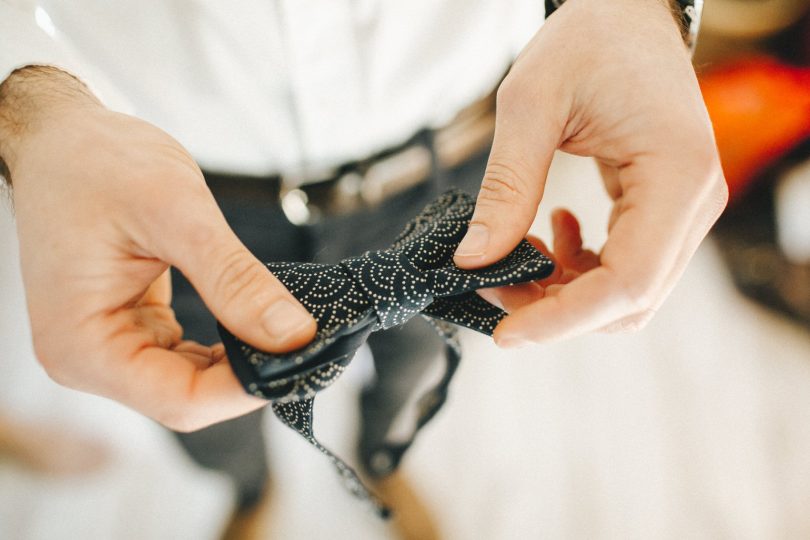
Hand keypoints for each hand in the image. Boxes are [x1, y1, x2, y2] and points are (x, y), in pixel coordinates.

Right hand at [0, 67, 315, 430]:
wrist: (65, 140)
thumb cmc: (98, 164)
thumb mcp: (176, 214)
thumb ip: (234, 279)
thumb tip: (294, 334)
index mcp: (82, 343)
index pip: (180, 400)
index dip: (246, 389)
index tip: (302, 355)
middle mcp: (90, 358)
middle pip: (189, 397)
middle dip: (251, 374)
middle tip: (309, 339)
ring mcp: (110, 347)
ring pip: (194, 382)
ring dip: (244, 361)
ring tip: (289, 327)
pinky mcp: (132, 330)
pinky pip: (189, 356)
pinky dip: (228, 342)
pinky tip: (257, 319)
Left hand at [454, 0, 727, 345]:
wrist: (626, 14)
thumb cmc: (589, 41)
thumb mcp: (531, 105)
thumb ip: (506, 187)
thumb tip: (474, 258)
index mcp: (677, 176)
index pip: (627, 282)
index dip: (563, 320)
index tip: (505, 334)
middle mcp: (693, 203)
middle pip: (628, 301)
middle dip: (555, 309)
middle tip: (493, 282)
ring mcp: (683, 211)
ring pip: (625, 294)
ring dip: (564, 292)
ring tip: (516, 252)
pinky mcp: (663, 210)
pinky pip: (623, 267)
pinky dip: (578, 270)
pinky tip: (549, 232)